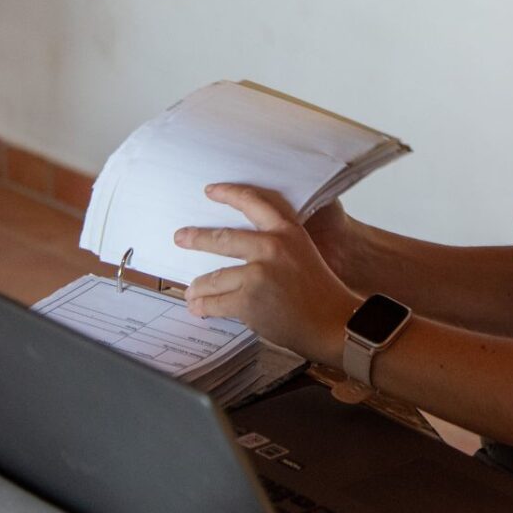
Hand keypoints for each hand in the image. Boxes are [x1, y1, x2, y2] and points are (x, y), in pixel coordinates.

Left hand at [174, 183, 357, 361]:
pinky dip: (204, 307)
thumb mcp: (303, 253)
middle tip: (181, 237)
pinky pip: (215, 302)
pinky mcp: (248, 300)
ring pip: (214, 277)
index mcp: (288, 231)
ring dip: (198, 287)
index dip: (230, 194)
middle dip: (196, 239)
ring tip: (191, 292)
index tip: (211, 190)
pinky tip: (198, 307)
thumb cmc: (320, 292)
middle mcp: (272, 247)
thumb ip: (277, 244)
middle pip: (223, 238)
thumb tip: (242, 247)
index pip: (255, 202)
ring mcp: (258, 273)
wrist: (332, 322)